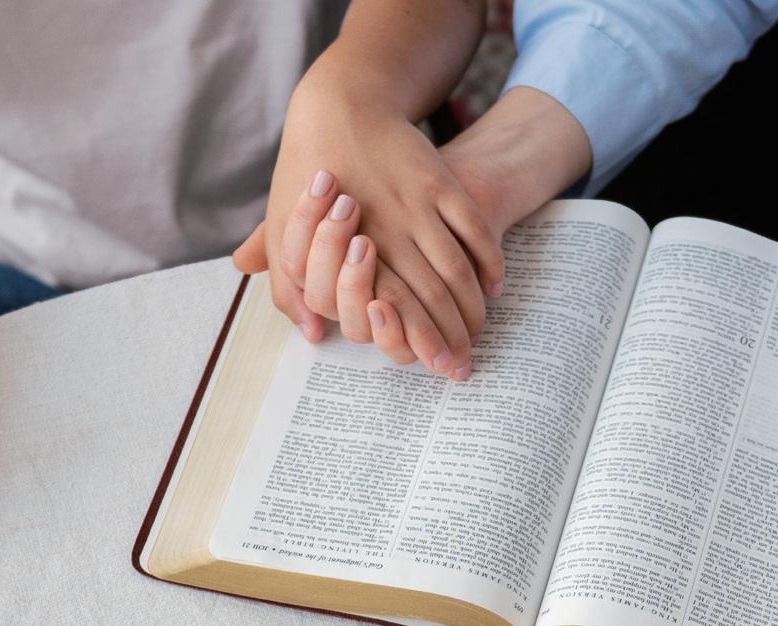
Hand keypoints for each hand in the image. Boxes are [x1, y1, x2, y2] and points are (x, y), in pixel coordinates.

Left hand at [234, 75, 502, 375]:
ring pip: (457, 270)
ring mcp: (419, 207)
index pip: (391, 311)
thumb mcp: (284, 233)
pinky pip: (474, 230)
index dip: (417, 343)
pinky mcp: (441, 183)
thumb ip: (291, 287)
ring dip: (472, 308)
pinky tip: (494, 287)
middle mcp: (387, 232)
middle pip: (430, 298)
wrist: (340, 106)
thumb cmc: (306, 175)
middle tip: (465, 364)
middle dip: (451, 337)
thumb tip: (312, 335)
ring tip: (479, 334)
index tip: (436, 367)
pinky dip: (489, 261)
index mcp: (347, 250)